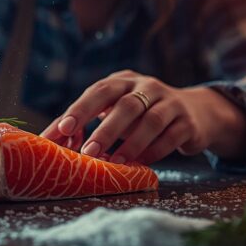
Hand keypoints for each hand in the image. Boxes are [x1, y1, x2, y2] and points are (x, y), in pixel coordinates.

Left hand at [40, 70, 245, 163]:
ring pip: (151, 121)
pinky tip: (138, 164)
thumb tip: (49, 137)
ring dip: (131, 143)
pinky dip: (153, 152)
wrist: (195, 112)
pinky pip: (171, 137)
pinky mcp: (188, 122)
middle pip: (127, 105)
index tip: (64, 129)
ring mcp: (171, 103)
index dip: (81, 109)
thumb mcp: (114, 109)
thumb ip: (84, 121)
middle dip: (106, 130)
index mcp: (124, 81)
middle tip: (88, 152)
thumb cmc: (140, 113)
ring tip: (114, 162)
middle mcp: (148, 87)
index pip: (100, 90)